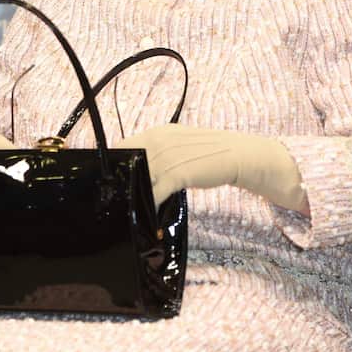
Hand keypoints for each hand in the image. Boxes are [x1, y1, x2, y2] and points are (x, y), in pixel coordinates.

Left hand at [117, 125, 307, 212]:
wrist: (240, 155)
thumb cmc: (210, 154)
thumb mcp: (180, 147)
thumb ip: (159, 154)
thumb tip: (139, 169)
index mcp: (158, 133)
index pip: (125, 145)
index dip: (115, 163)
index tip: (110, 180)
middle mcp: (160, 141)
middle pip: (129, 162)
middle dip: (120, 182)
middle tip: (114, 199)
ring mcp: (169, 156)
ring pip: (140, 177)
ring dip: (133, 195)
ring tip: (128, 210)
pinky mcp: (179, 172)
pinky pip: (156, 191)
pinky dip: (150, 205)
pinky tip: (149, 218)